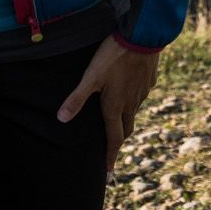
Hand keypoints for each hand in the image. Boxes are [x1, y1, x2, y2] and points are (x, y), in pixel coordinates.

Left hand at [57, 35, 161, 167]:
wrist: (144, 36)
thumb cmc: (114, 56)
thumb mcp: (91, 76)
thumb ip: (77, 98)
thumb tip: (61, 119)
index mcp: (115, 106)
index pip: (113, 139)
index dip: (109, 156)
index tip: (108, 173)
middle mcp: (131, 104)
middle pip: (126, 129)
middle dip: (118, 140)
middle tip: (110, 147)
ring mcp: (142, 92)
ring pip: (134, 112)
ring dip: (125, 119)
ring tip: (117, 119)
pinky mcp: (149, 80)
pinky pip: (141, 96)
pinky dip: (133, 99)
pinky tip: (129, 91)